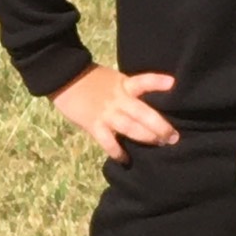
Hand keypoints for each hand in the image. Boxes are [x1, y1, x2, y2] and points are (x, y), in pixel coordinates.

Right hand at [49, 65, 178, 161]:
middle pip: (143, 113)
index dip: (158, 82)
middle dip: (160, 126)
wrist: (62, 77)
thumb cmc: (89, 79)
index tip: (173, 84)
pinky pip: (107, 141)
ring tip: (159, 144)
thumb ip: (125, 91)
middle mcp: (118, 99)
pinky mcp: (93, 124)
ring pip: (130, 127)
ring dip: (146, 137)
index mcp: (123, 84)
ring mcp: (106, 112)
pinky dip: (117, 151)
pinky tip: (125, 159)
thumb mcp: (112, 79)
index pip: (144, 81)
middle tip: (173, 137)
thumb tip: (141, 107)